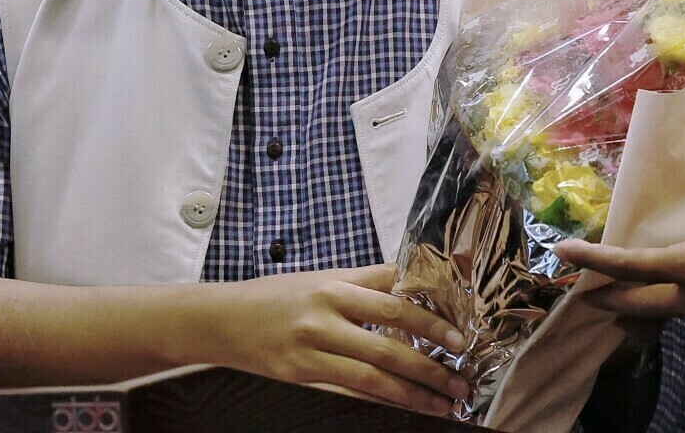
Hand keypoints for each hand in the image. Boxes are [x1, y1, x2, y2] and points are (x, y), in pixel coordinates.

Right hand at [188, 264, 470, 416]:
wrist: (222, 319)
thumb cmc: (273, 296)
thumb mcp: (318, 277)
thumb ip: (363, 282)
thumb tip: (410, 284)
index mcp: (333, 283)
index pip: (394, 296)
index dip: (431, 317)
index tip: (459, 334)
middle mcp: (324, 312)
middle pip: (391, 337)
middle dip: (432, 360)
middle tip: (461, 374)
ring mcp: (312, 345)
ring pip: (375, 372)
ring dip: (415, 390)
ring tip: (443, 401)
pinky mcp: (301, 373)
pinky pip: (351, 389)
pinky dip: (383, 399)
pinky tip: (405, 406)